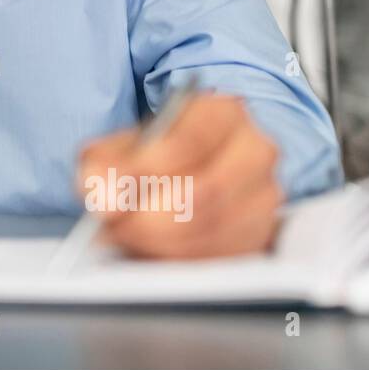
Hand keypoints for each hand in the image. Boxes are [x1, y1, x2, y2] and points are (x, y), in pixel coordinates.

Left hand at [75, 94, 283, 258]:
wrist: (173, 176)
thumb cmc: (148, 157)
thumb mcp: (114, 149)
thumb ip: (103, 167)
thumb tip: (107, 198)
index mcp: (221, 112)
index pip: (192, 140)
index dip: (149, 169)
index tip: (115, 192)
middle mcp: (255, 148)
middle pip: (208, 189)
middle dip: (151, 215)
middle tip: (113, 224)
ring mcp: (265, 193)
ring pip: (214, 226)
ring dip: (160, 239)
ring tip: (124, 235)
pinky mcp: (262, 232)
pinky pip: (222, 253)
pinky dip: (179, 257)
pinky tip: (150, 248)